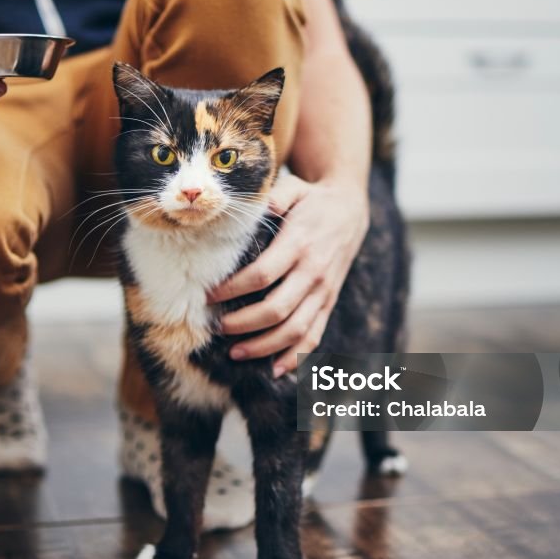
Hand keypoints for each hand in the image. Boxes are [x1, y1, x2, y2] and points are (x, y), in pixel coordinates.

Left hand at [207, 175, 368, 377]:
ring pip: (295, 330)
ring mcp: (324, 291)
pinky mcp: (329, 302)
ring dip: (264, 346)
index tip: (210, 296)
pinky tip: (275, 370)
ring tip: (235, 353)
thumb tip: (254, 209)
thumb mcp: (293, 188)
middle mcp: (313, 272)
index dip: (233, 290)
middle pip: (276, 310)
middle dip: (243, 324)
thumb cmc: (311, 200)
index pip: (262, 275)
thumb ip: (274, 198)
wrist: (350, 208)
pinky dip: (296, 356)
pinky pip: (314, 336)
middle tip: (217, 328)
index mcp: (299, 244)